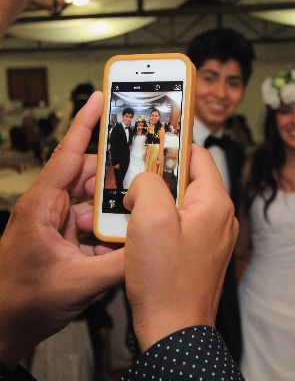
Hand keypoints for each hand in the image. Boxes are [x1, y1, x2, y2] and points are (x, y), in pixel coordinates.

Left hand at [0, 92, 123, 368]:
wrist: (4, 326)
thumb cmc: (21, 300)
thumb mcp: (78, 282)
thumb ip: (120, 264)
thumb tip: (150, 247)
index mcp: (42, 206)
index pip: (67, 155)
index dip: (85, 124)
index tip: (100, 98)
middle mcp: (49, 208)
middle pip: (89, 178)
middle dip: (115, 179)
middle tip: (142, 179)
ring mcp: (57, 224)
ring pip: (94, 202)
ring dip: (113, 212)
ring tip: (132, 219)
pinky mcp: (65, 239)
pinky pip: (93, 225)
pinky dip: (108, 233)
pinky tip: (118, 245)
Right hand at [123, 144, 238, 351]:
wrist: (175, 331)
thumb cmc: (166, 282)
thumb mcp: (151, 220)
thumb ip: (148, 183)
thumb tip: (145, 179)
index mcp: (216, 203)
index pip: (198, 155)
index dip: (172, 145)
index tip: (149, 142)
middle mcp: (220, 218)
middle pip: (188, 180)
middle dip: (158, 177)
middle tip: (132, 179)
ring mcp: (212, 238)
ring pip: (181, 204)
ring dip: (156, 202)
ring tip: (131, 208)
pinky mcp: (201, 254)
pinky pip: (180, 227)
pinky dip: (161, 223)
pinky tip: (139, 232)